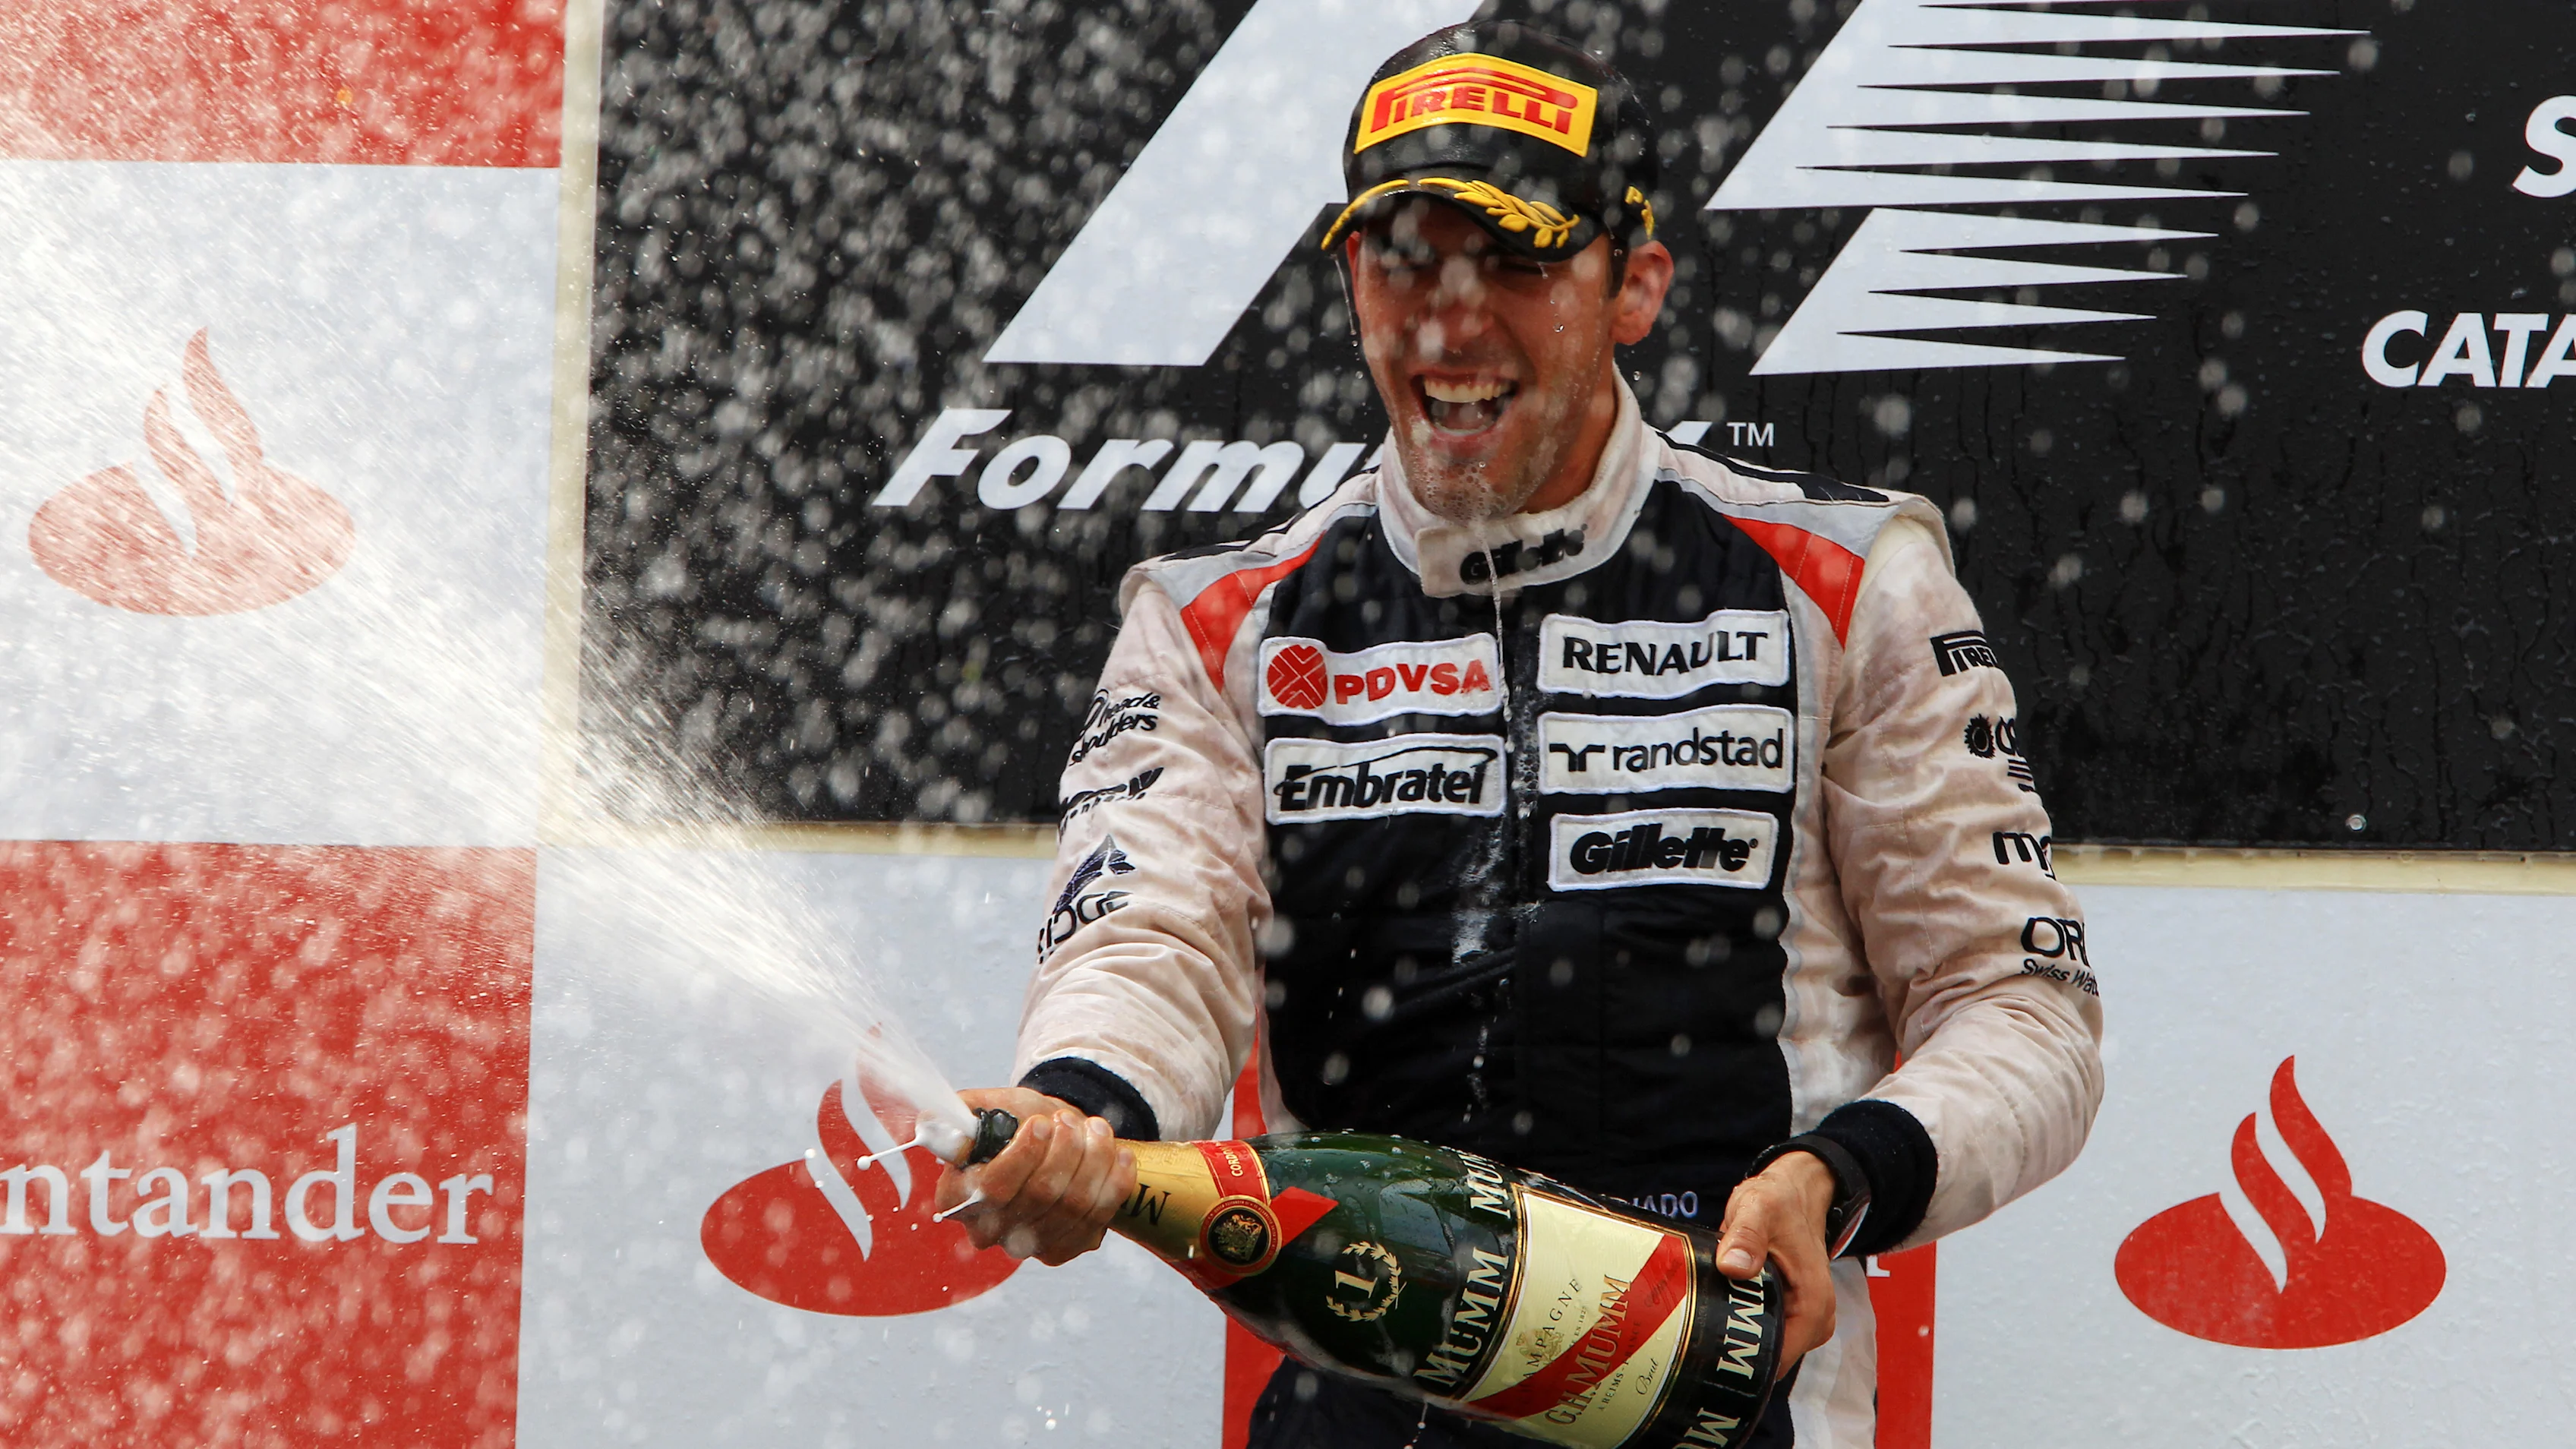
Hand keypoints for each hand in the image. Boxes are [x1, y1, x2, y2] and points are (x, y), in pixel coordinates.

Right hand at [931, 1087, 1136, 1266]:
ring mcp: (1028, 1245)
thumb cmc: (1015, 1121)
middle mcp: (988, 1229)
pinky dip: (1114, 1181)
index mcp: (957, 1197)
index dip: (1024, 1155)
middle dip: (1066, 1150)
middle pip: (1040, 1196)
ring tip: (1094, 1128)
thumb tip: (928, 1121)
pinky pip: (1099, 1217)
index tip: (1042, 1122)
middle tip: (1070, 1120)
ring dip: (1094, 1158)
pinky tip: (1116, 1154)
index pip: (993, 1188)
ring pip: (1075, 1205)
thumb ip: (964, 1112)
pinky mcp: (1065, 1248)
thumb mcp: (988, 1106)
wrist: (1055, 1140)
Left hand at [1713, 1150, 1839, 1369]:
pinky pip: (1764, 1334)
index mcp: (1814, 1304)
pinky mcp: (1789, 1314)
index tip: (1707, 1348)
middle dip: (1733, 1350)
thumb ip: (1747, 1235)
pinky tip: (1716, 1312)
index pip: (1779, 1359)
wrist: (1794, 1193)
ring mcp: (1803, 1320)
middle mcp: (1815, 1320)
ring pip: (1765, 1349)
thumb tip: (1734, 1267)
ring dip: (1735, 1337)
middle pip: (1770, 1361)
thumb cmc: (1779, 1201)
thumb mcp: (1759, 1209)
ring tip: (1702, 1319)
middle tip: (1695, 1331)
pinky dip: (1741, 1326)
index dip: (1742, 1360)